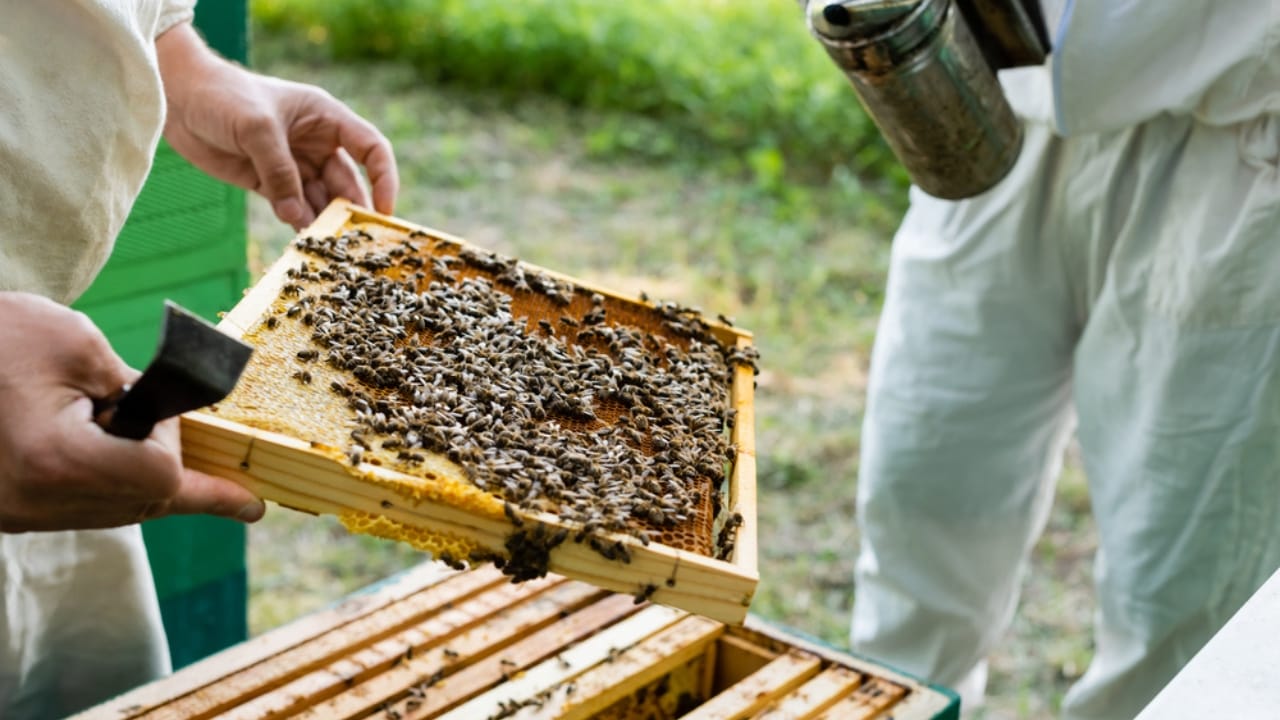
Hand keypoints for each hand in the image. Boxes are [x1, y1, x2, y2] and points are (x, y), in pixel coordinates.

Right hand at [0, 293, 265, 531]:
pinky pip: (80, 508)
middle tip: (186, 447)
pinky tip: (130, 459)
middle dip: (164, 464)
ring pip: (115, 512)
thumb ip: (137, 388)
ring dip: (140, 477)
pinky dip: (109, 483)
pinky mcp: (8, 511)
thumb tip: (164, 420)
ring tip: (145, 438)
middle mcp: (33, 502)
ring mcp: (17, 514)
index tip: (151, 406)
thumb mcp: (80, 344)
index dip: (170, 441)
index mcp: (54, 460)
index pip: (159, 477)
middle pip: (142, 503)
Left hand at [157, 24, 398, 228]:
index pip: (371, 148)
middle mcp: (316, 143)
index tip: (384, 210)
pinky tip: (302, 240)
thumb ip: (280, 173)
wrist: (176, 97)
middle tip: (355, 241)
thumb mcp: (257, 129)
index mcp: (326, 117)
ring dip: (325, 222)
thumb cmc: (222, 96)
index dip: (384, 178)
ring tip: (328, 246)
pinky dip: (299, 225)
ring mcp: (293, 165)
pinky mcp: (269, 183)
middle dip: (353, 210)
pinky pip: (294, 209)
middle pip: (348, 183)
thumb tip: (298, 218)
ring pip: (321, 200)